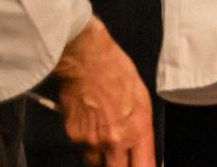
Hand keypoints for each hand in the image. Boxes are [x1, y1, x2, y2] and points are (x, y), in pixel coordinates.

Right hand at [54, 18, 153, 166]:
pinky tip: (91, 131)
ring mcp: (91, 142)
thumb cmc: (117, 73)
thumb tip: (141, 148)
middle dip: (121, 166)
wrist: (87, 61)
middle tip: (121, 159)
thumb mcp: (142, 100)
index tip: (141, 166)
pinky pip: (81, 152)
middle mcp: (115, 141)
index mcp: (137, 130)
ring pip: (97, 166)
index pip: (144, 165)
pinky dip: (87, 147)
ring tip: (106, 144)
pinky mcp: (73, 138)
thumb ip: (141, 130)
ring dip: (103, 161)